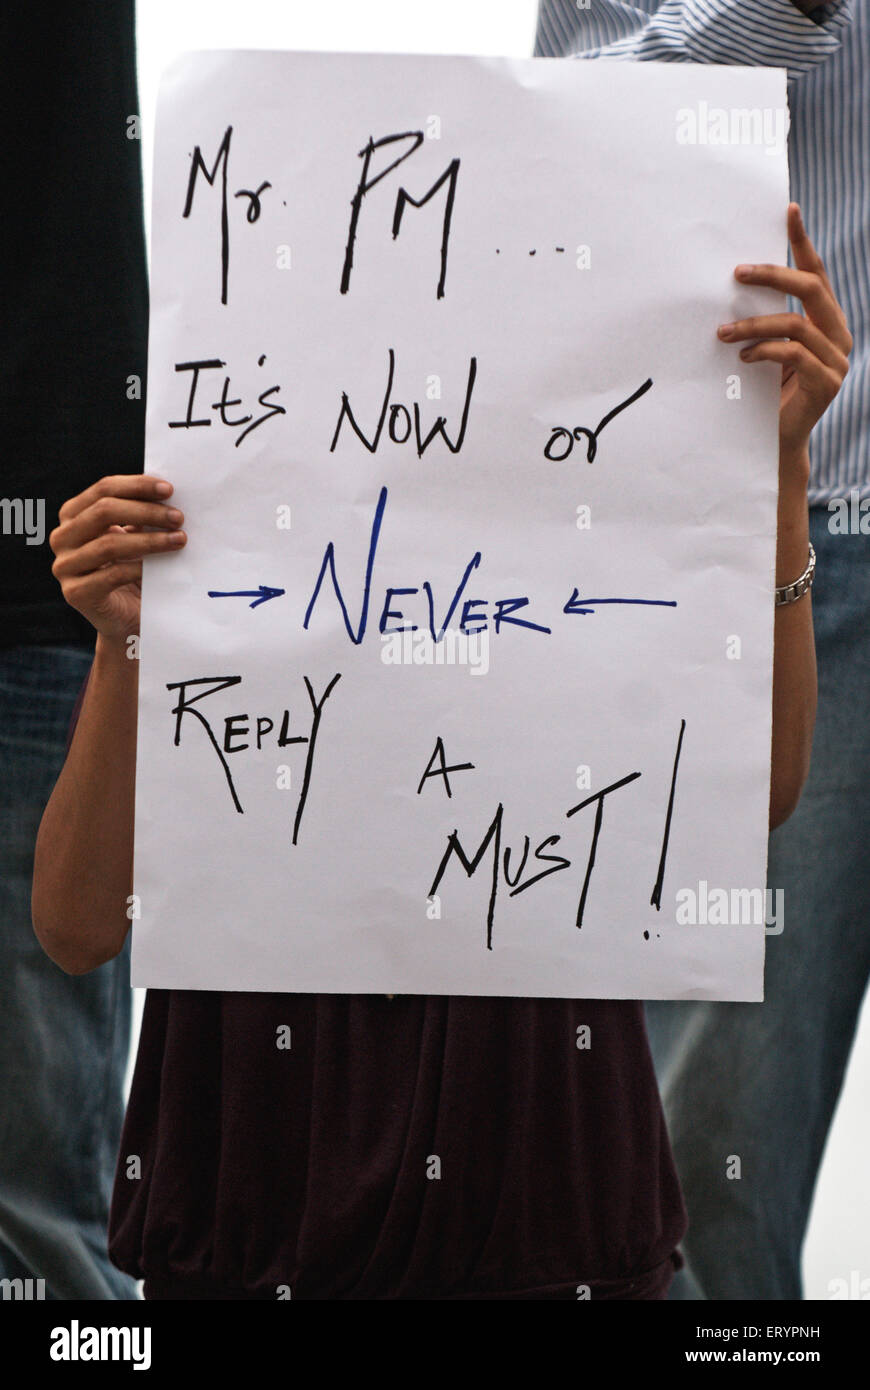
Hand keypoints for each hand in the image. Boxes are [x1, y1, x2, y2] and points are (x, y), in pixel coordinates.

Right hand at [49, 475, 185, 645]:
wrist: (126, 618)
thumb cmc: (133, 570)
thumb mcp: (134, 537)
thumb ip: (140, 515)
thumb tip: (167, 493)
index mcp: (73, 516)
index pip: (103, 489)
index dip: (136, 486)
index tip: (169, 489)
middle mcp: (62, 538)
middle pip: (103, 512)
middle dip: (146, 511)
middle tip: (178, 517)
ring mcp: (65, 566)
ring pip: (109, 545)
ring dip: (150, 540)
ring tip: (179, 539)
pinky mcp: (76, 593)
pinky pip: (112, 575)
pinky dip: (140, 568)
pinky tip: (163, 566)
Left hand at [717, 202, 850, 469]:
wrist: (777, 442)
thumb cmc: (767, 393)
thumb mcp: (767, 349)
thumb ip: (766, 322)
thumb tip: (735, 286)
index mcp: (826, 321)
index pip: (817, 273)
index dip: (803, 242)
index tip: (789, 211)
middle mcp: (838, 335)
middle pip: (812, 288)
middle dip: (774, 275)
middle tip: (737, 272)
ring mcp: (837, 360)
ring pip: (796, 323)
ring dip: (754, 323)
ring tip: (724, 332)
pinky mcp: (827, 383)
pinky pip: (793, 354)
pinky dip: (764, 351)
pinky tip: (743, 359)